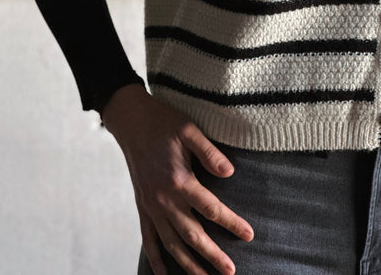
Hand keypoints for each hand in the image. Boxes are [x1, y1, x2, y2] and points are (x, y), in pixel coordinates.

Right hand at [102, 85, 253, 274]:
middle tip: (230, 272)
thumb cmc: (164, 122)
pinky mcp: (142, 206)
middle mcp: (164, 199)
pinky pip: (148, 239)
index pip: (211, 209)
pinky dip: (156, 259)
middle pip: (192, 235)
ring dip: (188, 264)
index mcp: (180, 180)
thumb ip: (210, 153)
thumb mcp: (190, 130)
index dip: (232, 223)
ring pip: (171, 243)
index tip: (249, 235)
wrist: (131, 121)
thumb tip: (230, 172)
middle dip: (211, 256)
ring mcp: (151, 206)